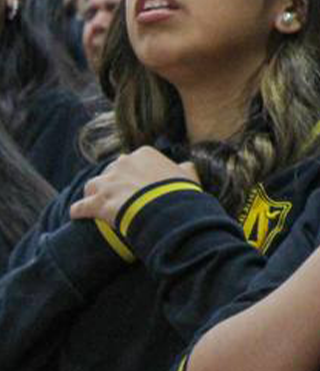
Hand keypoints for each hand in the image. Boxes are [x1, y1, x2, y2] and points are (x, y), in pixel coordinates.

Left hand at [69, 147, 199, 228]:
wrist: (167, 211)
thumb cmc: (180, 193)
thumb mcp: (189, 175)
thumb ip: (184, 167)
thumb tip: (185, 165)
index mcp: (144, 154)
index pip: (133, 162)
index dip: (136, 176)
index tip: (141, 187)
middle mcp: (122, 163)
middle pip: (111, 172)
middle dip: (114, 184)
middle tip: (123, 199)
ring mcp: (107, 182)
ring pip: (93, 186)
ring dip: (95, 195)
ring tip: (100, 207)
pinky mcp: (97, 202)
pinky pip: (80, 206)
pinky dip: (80, 211)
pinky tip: (79, 216)